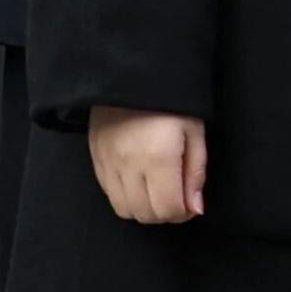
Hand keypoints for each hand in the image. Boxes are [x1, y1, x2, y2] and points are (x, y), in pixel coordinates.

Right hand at [89, 108, 205, 223]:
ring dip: (144, 208)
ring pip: (124, 209)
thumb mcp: (195, 132)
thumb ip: (195, 173)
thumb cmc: (172, 104)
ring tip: (158, 190)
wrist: (132, 77)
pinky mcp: (95, 161)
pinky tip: (140, 182)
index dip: (183, 213)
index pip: (167, 209)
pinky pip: (109, 194)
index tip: (191, 203)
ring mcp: (108, 165)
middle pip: (144, 214)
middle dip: (165, 214)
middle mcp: (129, 167)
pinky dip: (127, 197)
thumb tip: (195, 209)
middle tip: (177, 197)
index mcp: (158, 159)